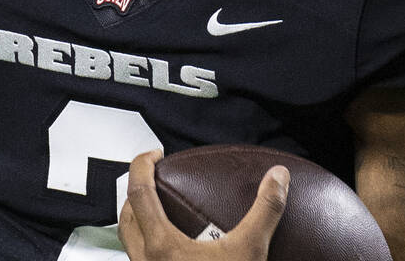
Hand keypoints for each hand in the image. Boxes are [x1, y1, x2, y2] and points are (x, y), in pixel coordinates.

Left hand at [118, 149, 288, 260]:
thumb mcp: (250, 252)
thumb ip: (265, 211)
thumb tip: (279, 176)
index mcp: (160, 245)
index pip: (137, 191)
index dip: (141, 165)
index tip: (155, 154)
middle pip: (125, 216)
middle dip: (136, 192)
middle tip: (155, 179)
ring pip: (130, 242)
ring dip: (140, 220)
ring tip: (162, 211)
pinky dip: (151, 247)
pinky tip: (177, 252)